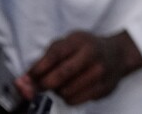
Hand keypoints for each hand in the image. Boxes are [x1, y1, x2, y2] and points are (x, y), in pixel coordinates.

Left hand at [22, 30, 141, 105]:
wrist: (118, 54)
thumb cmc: (86, 48)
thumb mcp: (68, 43)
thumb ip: (46, 58)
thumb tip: (24, 80)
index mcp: (79, 41)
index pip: (54, 55)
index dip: (38, 69)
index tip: (28, 78)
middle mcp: (91, 55)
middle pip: (61, 76)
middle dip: (44, 84)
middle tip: (40, 85)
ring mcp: (99, 72)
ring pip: (66, 92)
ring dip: (57, 92)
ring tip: (61, 84)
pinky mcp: (103, 88)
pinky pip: (75, 100)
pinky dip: (68, 98)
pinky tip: (72, 88)